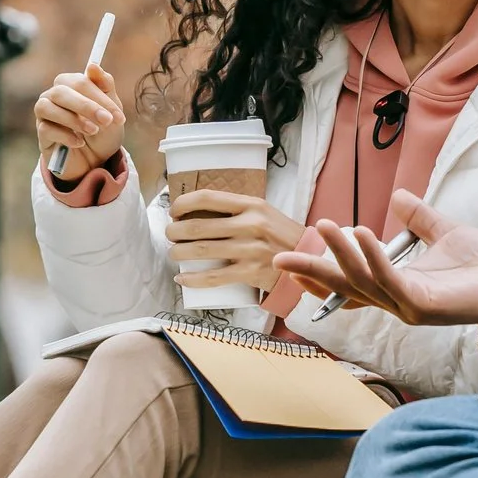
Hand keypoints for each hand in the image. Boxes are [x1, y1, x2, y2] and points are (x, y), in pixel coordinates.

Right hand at [34, 63, 123, 173]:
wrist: (97, 160)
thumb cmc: (103, 130)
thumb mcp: (111, 109)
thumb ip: (105, 86)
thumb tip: (92, 65)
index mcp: (71, 84)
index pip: (80, 81)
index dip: (99, 97)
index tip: (118, 116)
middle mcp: (53, 95)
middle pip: (61, 92)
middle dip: (86, 106)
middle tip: (106, 121)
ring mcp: (44, 114)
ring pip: (47, 107)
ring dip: (73, 119)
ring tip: (93, 131)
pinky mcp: (41, 134)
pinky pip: (45, 129)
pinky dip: (64, 136)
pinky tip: (79, 143)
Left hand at [167, 191, 304, 294]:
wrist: (307, 260)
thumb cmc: (280, 235)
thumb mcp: (263, 212)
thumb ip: (236, 209)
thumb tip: (198, 210)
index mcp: (251, 204)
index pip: (207, 198)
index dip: (183, 204)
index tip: (174, 211)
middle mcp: (250, 224)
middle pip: (199, 226)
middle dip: (175, 232)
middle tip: (170, 235)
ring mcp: (250, 249)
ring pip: (202, 251)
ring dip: (179, 254)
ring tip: (174, 254)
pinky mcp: (250, 272)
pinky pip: (213, 277)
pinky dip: (193, 279)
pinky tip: (182, 279)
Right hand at [274, 190, 477, 324]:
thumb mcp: (442, 232)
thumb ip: (418, 218)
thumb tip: (399, 198)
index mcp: (397, 287)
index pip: (351, 285)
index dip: (321, 276)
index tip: (293, 264)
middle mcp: (397, 301)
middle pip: (346, 288)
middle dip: (313, 273)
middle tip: (280, 260)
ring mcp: (408, 306)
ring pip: (363, 281)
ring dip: (341, 253)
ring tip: (326, 226)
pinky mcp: (423, 306)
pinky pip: (390, 280)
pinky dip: (373, 257)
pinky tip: (360, 234)